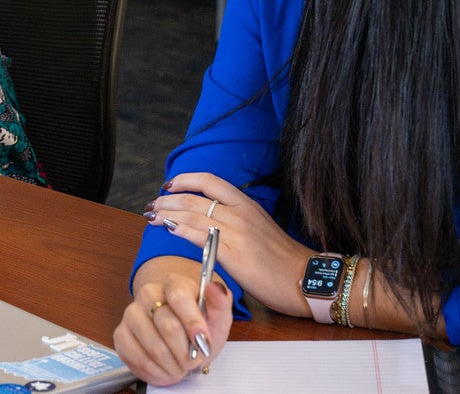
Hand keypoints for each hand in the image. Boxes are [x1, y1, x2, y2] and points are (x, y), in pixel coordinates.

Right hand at [115, 256, 233, 385]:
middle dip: (186, 352)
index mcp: (174, 284)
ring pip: (153, 346)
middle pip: (167, 325)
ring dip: (172, 365)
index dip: (192, 322)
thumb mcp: (217, 318)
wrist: (180, 336)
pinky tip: (165, 369)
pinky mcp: (120, 334)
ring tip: (181, 366)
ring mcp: (131, 313)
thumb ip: (221, 303)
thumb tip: (215, 287)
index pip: (178, 296)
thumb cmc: (199, 327)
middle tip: (194, 361)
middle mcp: (148, 293)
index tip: (203, 342)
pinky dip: (156, 371)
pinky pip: (136, 357)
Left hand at [144, 172, 310, 316]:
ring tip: (152, 217)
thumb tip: (206, 218)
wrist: (308, 280)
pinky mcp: (235, 255)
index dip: (185, 180)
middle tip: (152, 205)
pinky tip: (169, 229)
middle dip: (167, 200)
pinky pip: (201, 237)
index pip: (210, 181)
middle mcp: (240, 214)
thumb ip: (234, 219)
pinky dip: (181, 230)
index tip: (168, 185)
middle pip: (195, 198)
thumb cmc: (282, 258)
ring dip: (167, 215)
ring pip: (193, 215)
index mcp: (247, 204)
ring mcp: (237, 233)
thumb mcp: (258, 228)